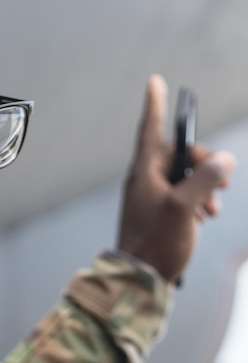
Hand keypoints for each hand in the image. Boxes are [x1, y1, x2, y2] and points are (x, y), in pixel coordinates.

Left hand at [117, 74, 235, 282]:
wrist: (139, 281)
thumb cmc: (156, 243)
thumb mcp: (185, 206)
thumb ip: (206, 178)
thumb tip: (224, 160)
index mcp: (144, 172)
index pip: (150, 128)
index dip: (155, 104)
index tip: (154, 82)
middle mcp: (144, 181)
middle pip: (178, 155)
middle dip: (204, 162)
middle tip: (224, 181)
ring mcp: (150, 200)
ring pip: (183, 178)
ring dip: (205, 187)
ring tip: (215, 209)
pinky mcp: (157, 217)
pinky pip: (181, 198)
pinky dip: (198, 203)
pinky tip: (205, 219)